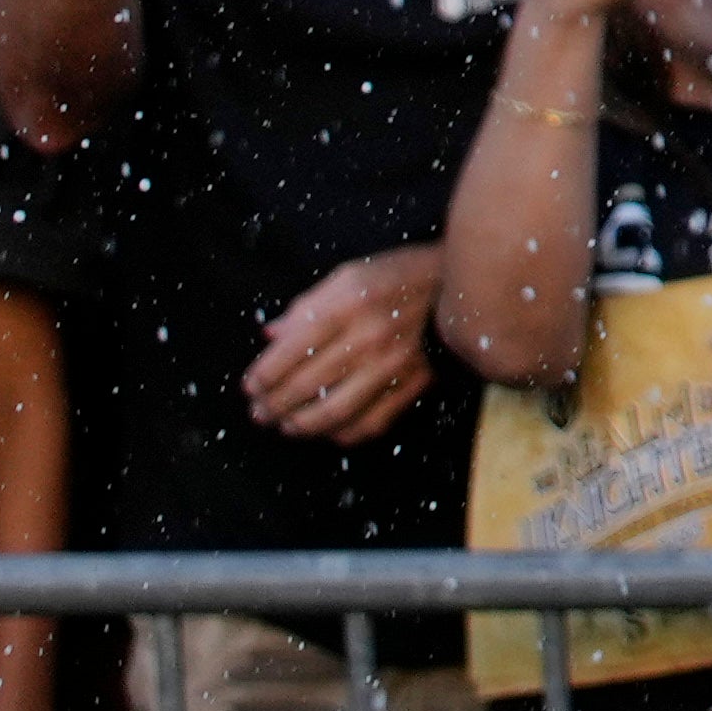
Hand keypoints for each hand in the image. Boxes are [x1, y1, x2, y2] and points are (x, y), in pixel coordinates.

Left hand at [243, 243, 448, 446]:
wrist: (461, 288)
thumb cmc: (397, 277)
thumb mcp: (347, 276)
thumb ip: (306, 306)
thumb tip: (270, 336)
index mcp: (346, 305)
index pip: (291, 350)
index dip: (264, 375)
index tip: (250, 386)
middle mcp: (367, 338)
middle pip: (307, 385)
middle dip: (273, 405)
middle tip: (259, 412)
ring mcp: (391, 366)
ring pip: (334, 411)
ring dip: (300, 426)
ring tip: (285, 426)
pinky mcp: (412, 386)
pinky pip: (370, 422)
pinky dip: (342, 434)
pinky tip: (326, 432)